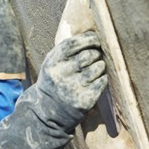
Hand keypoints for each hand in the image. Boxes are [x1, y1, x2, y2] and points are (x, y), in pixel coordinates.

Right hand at [0, 31, 106, 148]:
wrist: (46, 114)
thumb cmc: (53, 83)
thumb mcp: (51, 65)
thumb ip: (65, 50)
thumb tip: (90, 33)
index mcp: (52, 62)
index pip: (75, 43)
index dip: (89, 38)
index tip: (96, 39)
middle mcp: (62, 74)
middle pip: (89, 54)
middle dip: (97, 53)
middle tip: (97, 56)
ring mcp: (74, 88)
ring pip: (98, 67)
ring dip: (101, 66)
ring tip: (95, 69)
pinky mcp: (85, 100)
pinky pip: (102, 82)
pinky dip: (102, 79)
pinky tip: (95, 81)